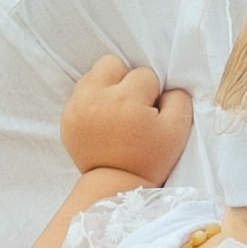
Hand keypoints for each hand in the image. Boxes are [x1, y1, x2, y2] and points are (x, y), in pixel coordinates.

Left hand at [61, 53, 191, 183]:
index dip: (152, 94)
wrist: (116, 185)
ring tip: (116, 112)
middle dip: (125, 79)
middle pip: (112, 63)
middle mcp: (97, 95)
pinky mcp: (67, 118)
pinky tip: (102, 121)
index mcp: (126, 96)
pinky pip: (80, 95)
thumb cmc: (150, 159)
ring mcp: (78, 106)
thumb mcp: (177, 131)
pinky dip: (92, 102)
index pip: (145, 74)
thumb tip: (167, 87)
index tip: (150, 115)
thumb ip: (179, 99)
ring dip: (107, 88)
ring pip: (93, 76)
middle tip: (131, 105)